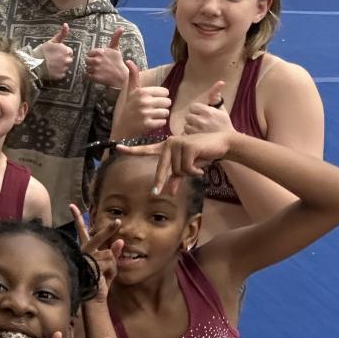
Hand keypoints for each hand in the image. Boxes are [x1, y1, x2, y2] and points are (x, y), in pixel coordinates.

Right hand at [38, 23, 73, 80]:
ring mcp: (64, 69)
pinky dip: (57, 73)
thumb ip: (62, 34)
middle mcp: (68, 60)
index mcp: (67, 51)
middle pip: (68, 60)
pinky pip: (61, 74)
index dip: (62, 52)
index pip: (69, 52)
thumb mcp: (52, 41)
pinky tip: (51, 70)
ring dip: (60, 66)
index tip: (55, 53)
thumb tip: (66, 24)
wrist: (33, 63)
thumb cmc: (42, 51)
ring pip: (65, 67)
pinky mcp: (60, 76)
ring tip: (51, 65)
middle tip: (52, 59)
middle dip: (62, 59)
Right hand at [70, 203, 123, 292]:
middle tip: (118, 221)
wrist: (91, 301)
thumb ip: (113, 255)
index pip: (82, 232)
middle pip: (98, 237)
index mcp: (85, 251)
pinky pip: (110, 262)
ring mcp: (86, 257)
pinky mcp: (90, 264)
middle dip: (109, 230)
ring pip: (109, 255)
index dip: (77, 219)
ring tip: (104, 278)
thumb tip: (120, 241)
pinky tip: (103, 280)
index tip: (72, 206)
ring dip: (112, 267)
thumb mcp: (108, 269)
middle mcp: (84, 252)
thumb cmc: (98, 284)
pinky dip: (112, 272)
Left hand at [84, 27, 127, 87]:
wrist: (121, 77)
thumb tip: (121, 27)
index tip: (100, 59)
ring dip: (91, 70)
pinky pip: (88, 76)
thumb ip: (115, 37)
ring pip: (87, 68)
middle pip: (87, 61)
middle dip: (92, 63)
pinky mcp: (95, 77)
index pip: (89, 53)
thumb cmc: (117, 62)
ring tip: (99, 71)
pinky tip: (98, 76)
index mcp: (100, 52)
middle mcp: (97, 60)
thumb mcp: (116, 49)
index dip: (93, 56)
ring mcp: (95, 69)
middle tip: (99, 66)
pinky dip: (91, 76)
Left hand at [116, 131, 234, 195]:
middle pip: (162, 168)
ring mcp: (178, 143)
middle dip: (160, 181)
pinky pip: (187, 168)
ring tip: (197, 165)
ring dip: (189, 172)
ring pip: (178, 170)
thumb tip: (169, 193)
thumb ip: (177, 177)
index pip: (147, 149)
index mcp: (166, 147)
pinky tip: (201, 165)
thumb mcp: (188, 167)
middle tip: (155, 194)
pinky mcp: (187, 146)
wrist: (221, 144)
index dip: (132, 149)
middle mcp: (169, 143)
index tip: (118, 148)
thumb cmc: (203, 155)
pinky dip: (195, 171)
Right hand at [117, 59, 170, 134]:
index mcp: (142, 91)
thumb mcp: (131, 91)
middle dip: (162, 107)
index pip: (165, 92)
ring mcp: (146, 113)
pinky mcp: (147, 124)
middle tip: (153, 110)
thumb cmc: (129, 108)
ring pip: (166, 112)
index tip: (152, 101)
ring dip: (161, 116)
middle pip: (167, 102)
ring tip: (152, 116)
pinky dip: (159, 123)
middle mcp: (144, 101)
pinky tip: (151, 123)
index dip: (161, 97)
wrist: (121, 128)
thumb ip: (133, 76)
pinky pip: (163, 122)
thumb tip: (128, 60)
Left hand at [182, 80, 232, 136]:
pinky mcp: (194, 139)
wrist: (227, 141)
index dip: (196, 110)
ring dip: (190, 127)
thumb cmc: (224, 124)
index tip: (202, 114)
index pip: (193, 107)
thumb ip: (216, 96)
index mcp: (208, 111)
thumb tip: (220, 82)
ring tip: (199, 130)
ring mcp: (197, 130)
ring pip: (186, 125)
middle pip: (188, 116)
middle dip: (193, 118)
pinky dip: (189, 135)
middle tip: (200, 123)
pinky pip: (186, 134)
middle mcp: (201, 120)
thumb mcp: (221, 109)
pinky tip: (197, 136)